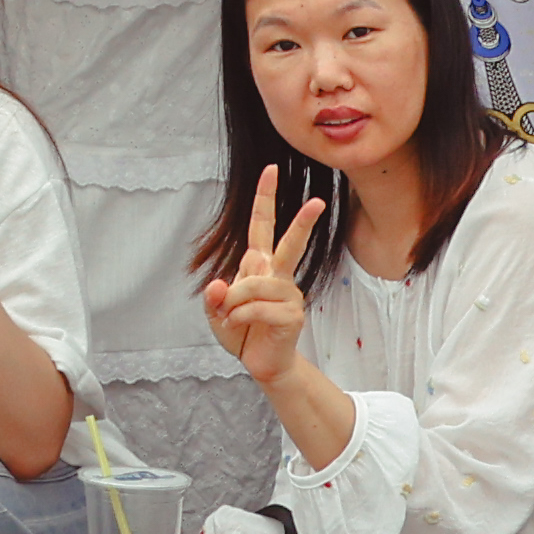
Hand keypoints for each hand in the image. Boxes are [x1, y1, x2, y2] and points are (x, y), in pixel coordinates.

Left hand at [199, 177, 320, 390]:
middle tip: (318, 201)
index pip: (262, 227)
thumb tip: (219, 284)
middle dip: (302, 221)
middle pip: (290, 243)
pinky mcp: (293, 314)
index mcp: (261, 267)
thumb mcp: (217, 314)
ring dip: (234, 301)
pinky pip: (256, 307)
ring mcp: (289, 294)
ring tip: (231, 316)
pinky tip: (239, 325)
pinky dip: (239, 317)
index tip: (270, 170)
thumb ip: (214, 298)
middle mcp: (278, 276)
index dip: (265, 198)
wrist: (262, 364)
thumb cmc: (243, 333)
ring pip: (254, 283)